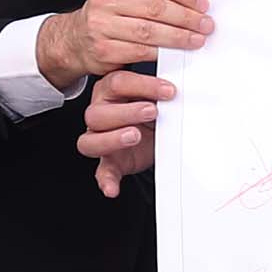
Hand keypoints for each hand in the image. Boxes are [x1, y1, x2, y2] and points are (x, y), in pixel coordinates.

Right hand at [37, 0, 210, 86]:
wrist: (75, 38)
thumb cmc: (108, 14)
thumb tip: (193, 0)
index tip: (202, 4)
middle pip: (156, 6)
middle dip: (186, 17)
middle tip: (205, 24)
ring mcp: (102, 25)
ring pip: (150, 30)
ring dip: (179, 36)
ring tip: (196, 39)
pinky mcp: (104, 49)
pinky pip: (141, 51)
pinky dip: (163, 52)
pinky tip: (177, 52)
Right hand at [78, 68, 172, 196]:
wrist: (158, 134)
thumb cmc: (153, 112)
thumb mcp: (158, 98)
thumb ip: (162, 93)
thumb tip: (181, 87)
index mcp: (111, 91)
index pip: (117, 83)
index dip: (142, 85)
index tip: (167, 90)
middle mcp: (101, 113)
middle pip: (96, 113)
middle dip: (126, 112)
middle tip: (152, 112)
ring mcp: (101, 138)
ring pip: (90, 141)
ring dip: (113, 139)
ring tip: (135, 136)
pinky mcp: (110, 162)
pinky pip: (102, 172)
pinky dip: (107, 181)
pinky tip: (113, 188)